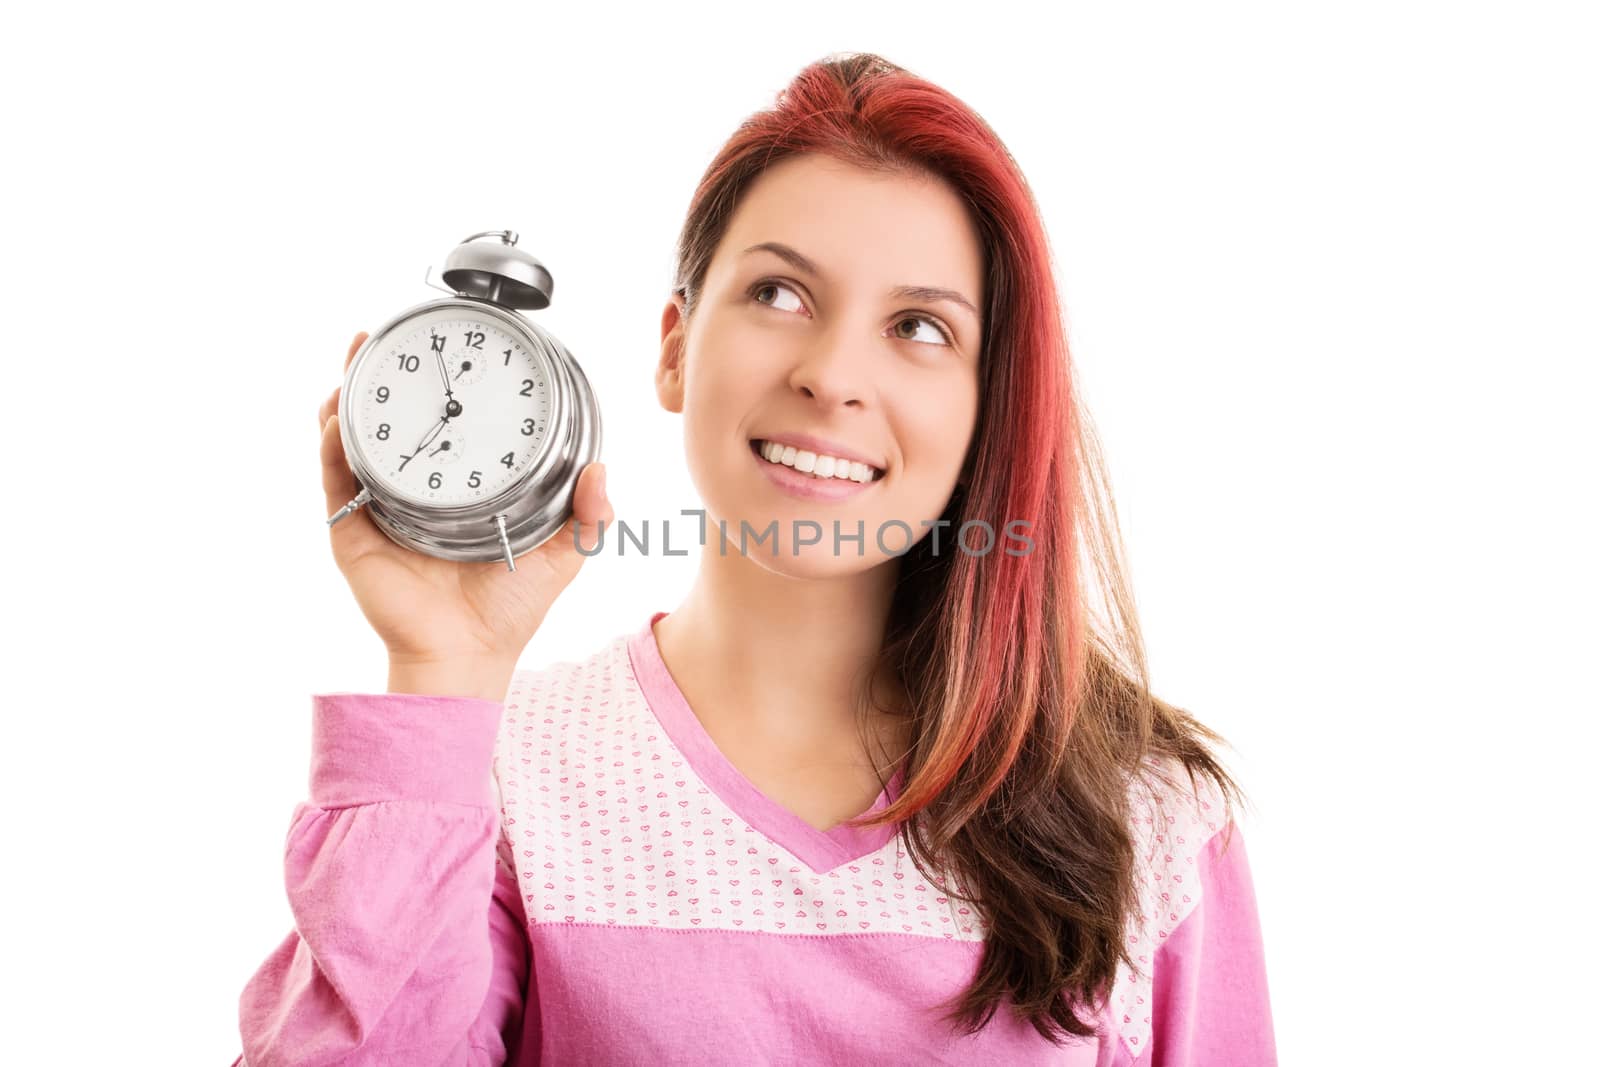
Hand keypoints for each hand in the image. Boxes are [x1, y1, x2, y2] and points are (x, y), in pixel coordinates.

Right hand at [318, 331, 613, 667]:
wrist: (468, 654)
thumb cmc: (512, 608)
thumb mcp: (562, 553)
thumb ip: (587, 514)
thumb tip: (601, 469)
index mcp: (459, 489)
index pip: (447, 426)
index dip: (442, 387)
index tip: (446, 347)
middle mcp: (415, 491)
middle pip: (391, 421)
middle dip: (380, 377)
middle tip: (380, 338)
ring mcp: (379, 508)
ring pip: (354, 440)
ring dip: (348, 397)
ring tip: (354, 364)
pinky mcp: (353, 531)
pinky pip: (337, 480)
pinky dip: (334, 445)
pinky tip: (340, 418)